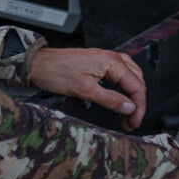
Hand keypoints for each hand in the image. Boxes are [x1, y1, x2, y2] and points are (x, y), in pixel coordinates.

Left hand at [28, 48, 146, 128]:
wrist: (39, 64)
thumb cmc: (56, 72)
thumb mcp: (85, 91)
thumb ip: (110, 99)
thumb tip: (129, 107)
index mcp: (111, 62)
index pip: (136, 86)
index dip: (139, 107)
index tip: (135, 121)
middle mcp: (111, 58)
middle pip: (137, 81)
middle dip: (137, 103)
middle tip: (131, 121)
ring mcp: (106, 59)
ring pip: (131, 76)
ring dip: (132, 95)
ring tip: (128, 112)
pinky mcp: (99, 63)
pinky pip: (121, 73)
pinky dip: (125, 86)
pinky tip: (122, 95)